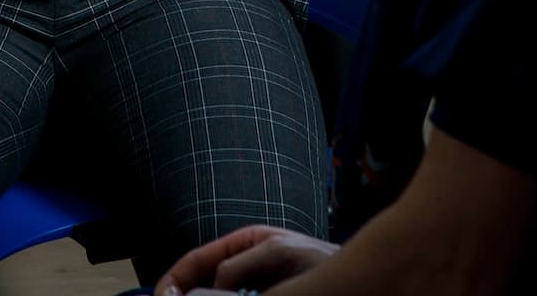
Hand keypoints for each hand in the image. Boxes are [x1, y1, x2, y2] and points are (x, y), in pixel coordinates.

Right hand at [155, 224, 339, 294]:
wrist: (361, 280)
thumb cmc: (324, 260)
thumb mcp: (277, 253)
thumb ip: (240, 264)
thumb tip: (203, 286)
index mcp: (242, 246)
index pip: (196, 261)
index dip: (174, 280)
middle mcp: (243, 269)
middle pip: (200, 284)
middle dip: (184, 295)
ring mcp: (253, 289)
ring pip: (217, 294)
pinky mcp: (264, 295)